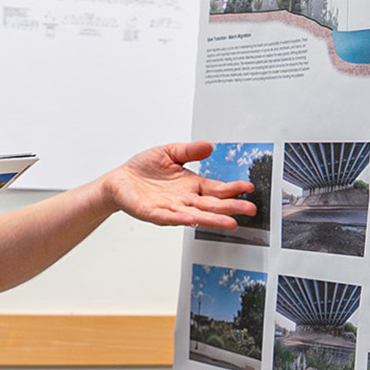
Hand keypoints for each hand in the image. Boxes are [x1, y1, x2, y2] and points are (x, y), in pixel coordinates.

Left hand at [103, 141, 252, 229]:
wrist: (119, 180)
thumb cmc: (143, 169)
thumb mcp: (170, 152)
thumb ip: (190, 151)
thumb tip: (209, 146)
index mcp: (191, 185)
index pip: (216, 189)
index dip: (232, 189)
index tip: (248, 188)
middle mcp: (184, 199)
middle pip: (212, 205)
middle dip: (231, 208)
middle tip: (250, 209)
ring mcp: (170, 208)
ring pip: (196, 215)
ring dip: (213, 219)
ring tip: (230, 223)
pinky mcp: (152, 213)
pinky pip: (168, 217)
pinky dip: (181, 218)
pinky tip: (193, 220)